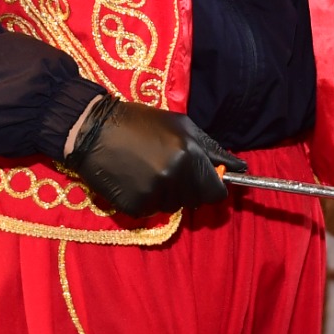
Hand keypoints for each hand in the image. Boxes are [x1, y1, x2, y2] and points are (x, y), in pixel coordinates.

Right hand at [65, 98, 241, 216]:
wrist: (93, 130)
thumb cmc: (141, 122)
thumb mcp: (182, 126)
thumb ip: (212, 149)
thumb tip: (240, 168)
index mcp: (189, 156)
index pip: (216, 192)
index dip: (213, 187)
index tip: (206, 180)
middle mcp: (173, 178)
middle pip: (196, 201)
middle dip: (190, 189)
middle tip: (171, 169)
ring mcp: (153, 194)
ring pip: (174, 206)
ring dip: (169, 194)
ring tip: (150, 170)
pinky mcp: (134, 207)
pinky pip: (152, 211)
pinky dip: (149, 199)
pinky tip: (136, 180)